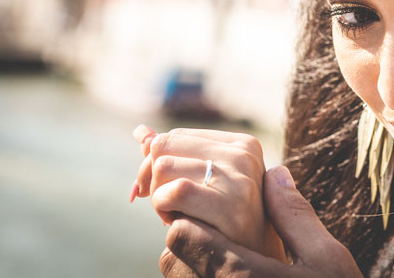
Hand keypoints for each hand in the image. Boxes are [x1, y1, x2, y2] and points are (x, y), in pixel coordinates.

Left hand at [131, 125, 284, 261]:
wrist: (253, 261)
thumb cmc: (223, 222)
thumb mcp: (204, 183)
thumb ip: (175, 156)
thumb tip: (141, 133)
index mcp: (244, 145)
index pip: (174, 137)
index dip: (158, 165)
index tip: (170, 190)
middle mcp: (244, 157)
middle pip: (163, 148)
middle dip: (156, 179)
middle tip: (173, 205)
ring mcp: (240, 181)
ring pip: (163, 167)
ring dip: (159, 197)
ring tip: (180, 214)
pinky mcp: (230, 206)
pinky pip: (174, 192)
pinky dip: (164, 208)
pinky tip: (178, 221)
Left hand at [162, 166, 362, 277]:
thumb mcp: (327, 257)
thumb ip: (294, 215)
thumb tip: (274, 173)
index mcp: (239, 275)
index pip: (182, 234)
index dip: (197, 219)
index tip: (219, 217)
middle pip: (172, 259)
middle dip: (192, 243)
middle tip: (226, 239)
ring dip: (195, 267)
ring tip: (233, 265)